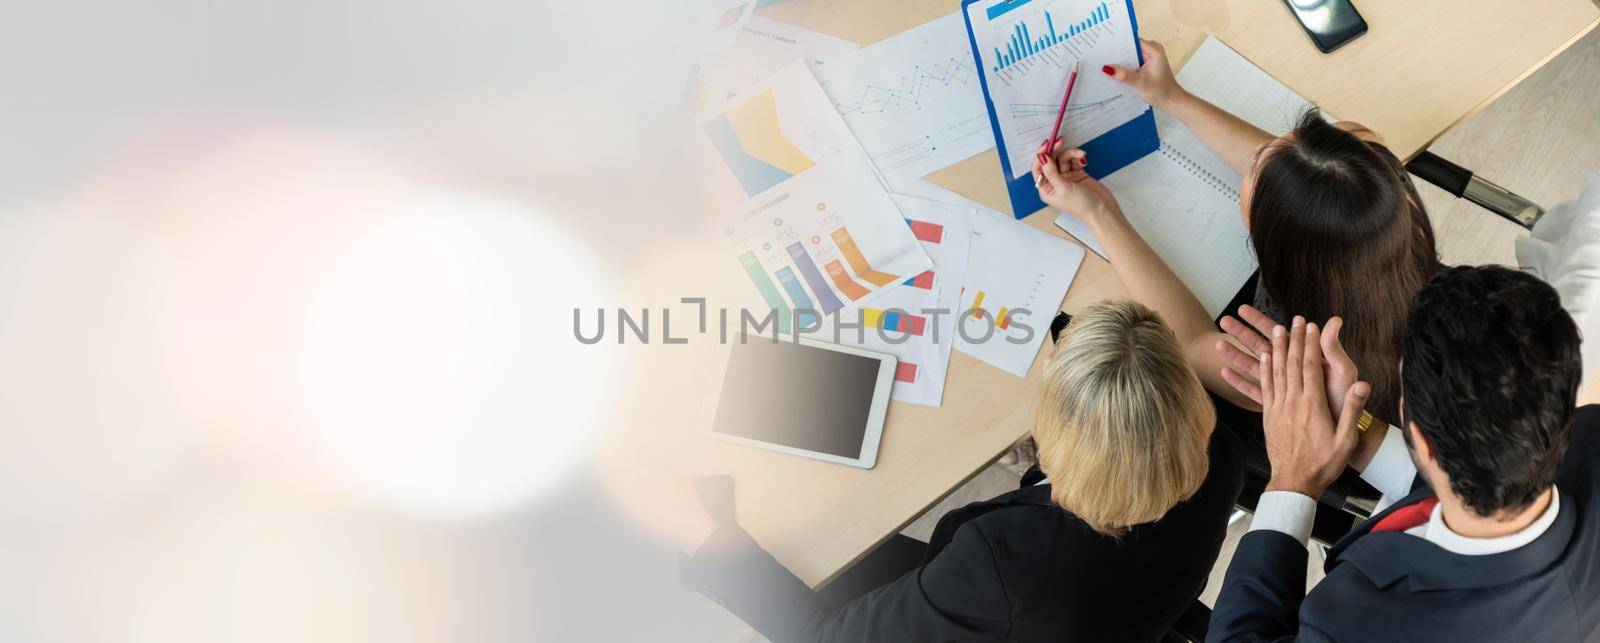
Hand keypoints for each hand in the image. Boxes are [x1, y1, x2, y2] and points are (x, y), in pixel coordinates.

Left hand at [1032, 142, 1118, 221]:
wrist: (1102, 210)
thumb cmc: (1081, 205)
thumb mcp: (1063, 188)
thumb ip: (1051, 172)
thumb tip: (1041, 157)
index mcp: (1046, 189)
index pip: (1038, 169)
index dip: (1041, 156)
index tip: (1046, 145)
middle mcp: (1054, 182)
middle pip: (1050, 161)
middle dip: (1056, 150)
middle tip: (1060, 140)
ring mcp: (1066, 177)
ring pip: (1063, 158)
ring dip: (1071, 154)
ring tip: (1080, 155)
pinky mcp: (1077, 173)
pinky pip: (1073, 160)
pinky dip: (1078, 157)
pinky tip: (1083, 159)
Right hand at [1104, 38, 1185, 109]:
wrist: (1170, 100)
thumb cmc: (1161, 91)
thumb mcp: (1140, 83)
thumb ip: (1123, 75)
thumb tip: (1107, 68)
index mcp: (1154, 50)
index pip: (1132, 41)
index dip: (1119, 44)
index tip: (1106, 47)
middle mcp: (1152, 50)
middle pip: (1130, 47)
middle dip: (1118, 53)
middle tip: (1103, 58)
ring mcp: (1148, 57)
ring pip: (1130, 55)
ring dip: (1120, 61)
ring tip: (1107, 66)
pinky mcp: (1146, 64)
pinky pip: (1132, 62)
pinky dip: (1125, 67)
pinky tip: (1115, 72)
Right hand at [1215, 306, 1357, 420]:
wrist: (1343, 433)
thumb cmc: (1345, 402)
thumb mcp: (1342, 372)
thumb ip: (1333, 349)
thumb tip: (1334, 320)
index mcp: (1304, 358)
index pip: (1278, 336)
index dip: (1261, 323)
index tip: (1244, 310)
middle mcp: (1292, 370)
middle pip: (1262, 347)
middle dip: (1243, 333)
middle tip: (1226, 319)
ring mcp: (1282, 387)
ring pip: (1254, 367)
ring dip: (1236, 355)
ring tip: (1218, 344)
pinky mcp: (1277, 404)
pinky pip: (1255, 391)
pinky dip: (1240, 382)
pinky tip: (1225, 373)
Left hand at [1260, 316, 1370, 498]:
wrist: (1295, 483)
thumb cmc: (1324, 464)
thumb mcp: (1345, 440)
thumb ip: (1351, 411)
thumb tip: (1362, 385)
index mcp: (1313, 406)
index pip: (1310, 368)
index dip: (1310, 344)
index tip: (1312, 325)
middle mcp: (1292, 403)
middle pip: (1291, 364)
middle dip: (1294, 339)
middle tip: (1294, 319)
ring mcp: (1278, 409)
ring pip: (1275, 372)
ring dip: (1276, 348)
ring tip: (1276, 329)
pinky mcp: (1268, 416)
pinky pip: (1264, 387)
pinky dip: (1264, 369)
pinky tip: (1263, 357)